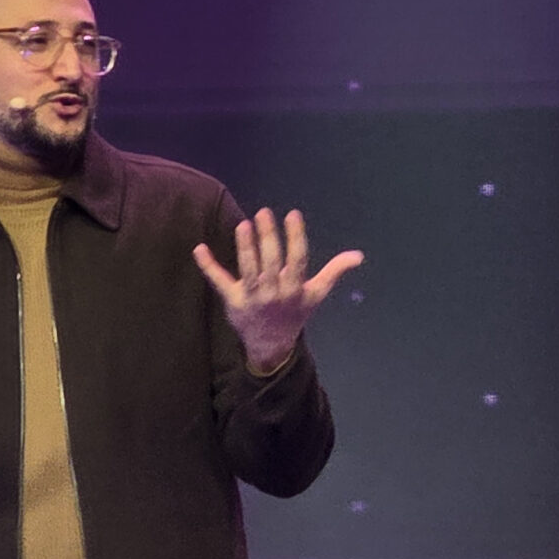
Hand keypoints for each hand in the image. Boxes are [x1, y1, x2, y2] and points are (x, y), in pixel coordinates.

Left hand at [194, 207, 363, 370]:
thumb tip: (358, 256)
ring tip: (243, 225)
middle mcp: (275, 292)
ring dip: (245, 247)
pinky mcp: (233, 300)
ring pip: (249, 269)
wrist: (272, 344)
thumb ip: (334, 271)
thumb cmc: (295, 313)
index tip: (292, 214)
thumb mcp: (316, 294)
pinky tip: (199, 249)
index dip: (296, 237)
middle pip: (272, 261)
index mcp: (296, 288)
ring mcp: (253, 297)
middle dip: (268, 237)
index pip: (298, 259)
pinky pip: (219, 281)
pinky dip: (208, 266)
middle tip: (263, 213)